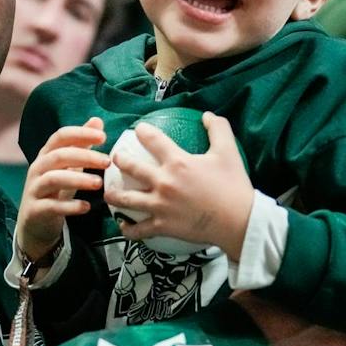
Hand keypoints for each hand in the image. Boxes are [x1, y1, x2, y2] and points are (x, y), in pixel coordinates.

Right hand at [16, 119, 107, 260]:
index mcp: (46, 155)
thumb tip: (97, 121)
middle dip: (84, 156)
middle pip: (59, 156)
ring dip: (78, 179)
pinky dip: (69, 206)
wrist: (35, 223)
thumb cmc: (56, 191)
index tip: (103, 137)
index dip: (81, 133)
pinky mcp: (35, 210)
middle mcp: (37, 169)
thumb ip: (81, 144)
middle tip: (107, 162)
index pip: (61, 136)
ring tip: (99, 183)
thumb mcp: (68, 166)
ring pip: (53, 179)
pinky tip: (86, 207)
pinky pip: (51, 206)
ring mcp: (34, 189)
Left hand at [104, 113, 254, 256]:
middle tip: (115, 157)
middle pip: (131, 168)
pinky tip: (123, 226)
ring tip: (108, 192)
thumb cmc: (233, 186)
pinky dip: (128, 229)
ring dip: (113, 195)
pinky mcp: (162, 226)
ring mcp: (160, 205)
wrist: (238, 222)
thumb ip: (218, 129)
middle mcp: (163, 182)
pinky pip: (139, 230)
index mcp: (177, 162)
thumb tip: (207, 115)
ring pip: (126, 199)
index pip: (152, 139)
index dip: (142, 131)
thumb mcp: (228, 152)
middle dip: (119, 160)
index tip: (138, 130)